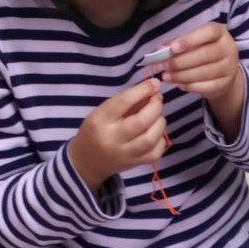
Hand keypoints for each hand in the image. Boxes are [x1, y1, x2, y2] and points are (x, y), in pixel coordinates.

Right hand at [69, 78, 165, 192]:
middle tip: (157, 99)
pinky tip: (156, 134)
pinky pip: (155, 153)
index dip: (142, 90)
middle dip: (155, 107)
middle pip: (141, 121)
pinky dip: (161, 140)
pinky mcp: (134, 164)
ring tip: (158, 116)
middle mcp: (112, 139)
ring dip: (160, 123)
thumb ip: (126, 102)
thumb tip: (153, 88)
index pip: (123, 102)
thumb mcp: (103, 112)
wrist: (88, 161)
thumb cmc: (96, 130)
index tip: (155, 83)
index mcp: (100, 121)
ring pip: (150, 138)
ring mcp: (124, 154)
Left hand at [165, 24, 244, 139]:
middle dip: (181, 61)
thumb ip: (177, 44)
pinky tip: (179, 84)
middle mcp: (228, 48)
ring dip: (182, 75)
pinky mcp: (225, 83)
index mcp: (220, 33)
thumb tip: (161, 49)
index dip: (190, 39)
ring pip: (204, 72)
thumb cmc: (203, 51)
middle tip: (165, 66)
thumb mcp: (193, 42)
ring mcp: (229, 67)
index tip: (173, 48)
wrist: (223, 70)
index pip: (208, 32)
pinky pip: (207, 86)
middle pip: (204, 55)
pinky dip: (190, 86)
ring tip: (166, 76)